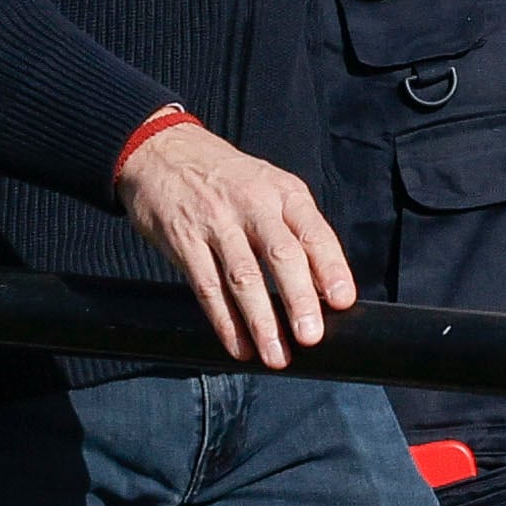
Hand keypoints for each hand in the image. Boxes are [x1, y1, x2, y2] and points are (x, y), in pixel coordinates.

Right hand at [112, 118, 356, 369]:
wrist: (162, 150)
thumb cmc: (226, 177)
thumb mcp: (268, 186)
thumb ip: (293, 229)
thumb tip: (322, 288)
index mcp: (282, 192)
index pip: (313, 232)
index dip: (331, 268)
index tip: (342, 301)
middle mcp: (252, 204)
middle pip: (280, 255)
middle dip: (298, 299)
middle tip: (310, 337)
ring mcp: (215, 222)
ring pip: (243, 276)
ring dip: (261, 321)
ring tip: (275, 355)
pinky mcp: (184, 239)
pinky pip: (206, 286)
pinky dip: (224, 320)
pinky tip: (237, 346)